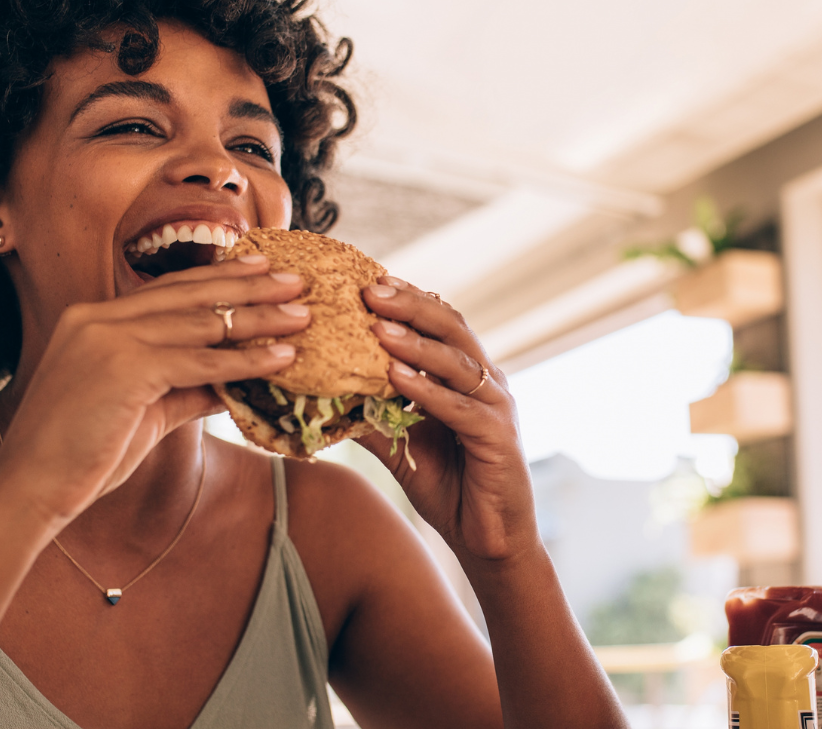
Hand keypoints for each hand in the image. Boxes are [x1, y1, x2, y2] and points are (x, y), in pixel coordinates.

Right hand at [0, 256, 309, 524]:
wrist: (30, 489)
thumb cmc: (81, 456)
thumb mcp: (143, 411)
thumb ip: (185, 388)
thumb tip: (233, 383)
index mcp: (93, 319)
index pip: (168, 290)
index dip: (219, 278)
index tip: (261, 268)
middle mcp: (98, 318)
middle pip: (190, 294)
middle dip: (249, 285)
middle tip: (296, 280)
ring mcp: (107, 339)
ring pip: (201, 322)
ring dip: (259, 319)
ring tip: (302, 316)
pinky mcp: (123, 368)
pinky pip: (200, 361)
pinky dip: (245, 360)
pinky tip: (280, 358)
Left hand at [361, 278, 537, 561]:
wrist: (488, 539)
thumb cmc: (449, 487)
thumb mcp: (401, 445)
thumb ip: (373, 416)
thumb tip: (324, 394)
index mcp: (467, 375)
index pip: (440, 323)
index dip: (408, 299)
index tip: (367, 281)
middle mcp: (487, 382)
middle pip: (452, 327)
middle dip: (410, 305)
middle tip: (370, 288)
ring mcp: (497, 407)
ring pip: (456, 362)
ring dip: (416, 342)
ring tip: (379, 326)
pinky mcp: (498, 437)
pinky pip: (460, 407)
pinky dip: (427, 390)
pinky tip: (397, 377)